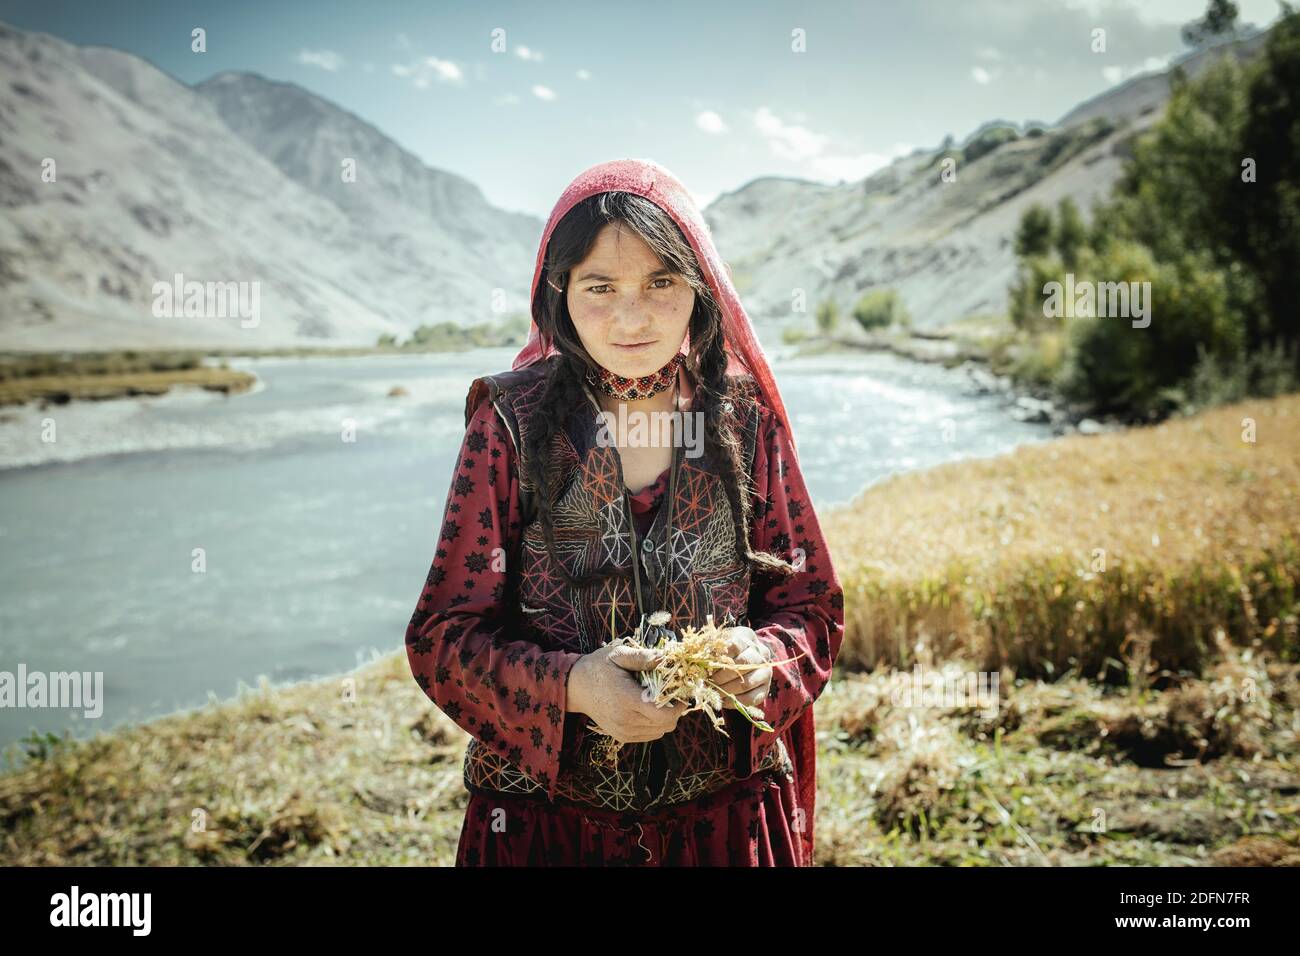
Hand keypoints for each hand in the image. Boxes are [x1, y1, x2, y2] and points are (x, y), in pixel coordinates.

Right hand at [565, 644, 687, 742]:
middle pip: (666, 725)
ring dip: (665, 718)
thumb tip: (666, 657)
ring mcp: (623, 731)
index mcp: (626, 699)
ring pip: (660, 732)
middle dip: (674, 710)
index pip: (663, 714)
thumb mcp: (618, 654)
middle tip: (671, 693)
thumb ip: (643, 657)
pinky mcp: (621, 736)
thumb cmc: (599, 667)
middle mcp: (625, 720)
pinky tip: (648, 708)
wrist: (576, 687)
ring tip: (657, 700)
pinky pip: (649, 735)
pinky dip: (655, 724)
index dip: (678, 705)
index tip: (680, 693)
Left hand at [710, 626, 772, 712]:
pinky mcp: (765, 689)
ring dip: (727, 690)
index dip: (719, 656)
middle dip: (722, 675)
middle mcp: (760, 653)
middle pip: (743, 663)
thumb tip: (700, 659)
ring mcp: (765, 672)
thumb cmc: (725, 651)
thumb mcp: (719, 643)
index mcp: (747, 638)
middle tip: (708, 681)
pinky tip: (723, 700)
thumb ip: (711, 648)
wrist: (743, 661)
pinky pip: (751, 698)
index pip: (735, 644)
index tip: (706, 664)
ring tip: (713, 692)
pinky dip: (734, 701)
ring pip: (746, 683)